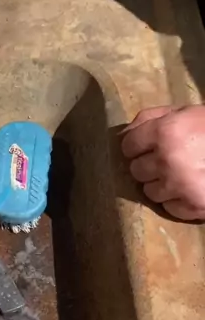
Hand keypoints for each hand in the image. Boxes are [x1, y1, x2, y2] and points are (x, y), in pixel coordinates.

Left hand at [122, 105, 204, 220]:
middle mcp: (168, 161)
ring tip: (180, 175)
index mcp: (165, 132)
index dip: (137, 145)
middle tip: (166, 161)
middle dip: (148, 165)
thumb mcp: (185, 111)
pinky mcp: (194, 207)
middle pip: (136, 171)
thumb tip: (125, 132)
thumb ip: (153, 117)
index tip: (146, 147)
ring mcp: (180, 187)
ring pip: (150, 192)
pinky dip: (177, 200)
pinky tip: (190, 188)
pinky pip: (170, 208)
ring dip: (161, 184)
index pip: (129, 145)